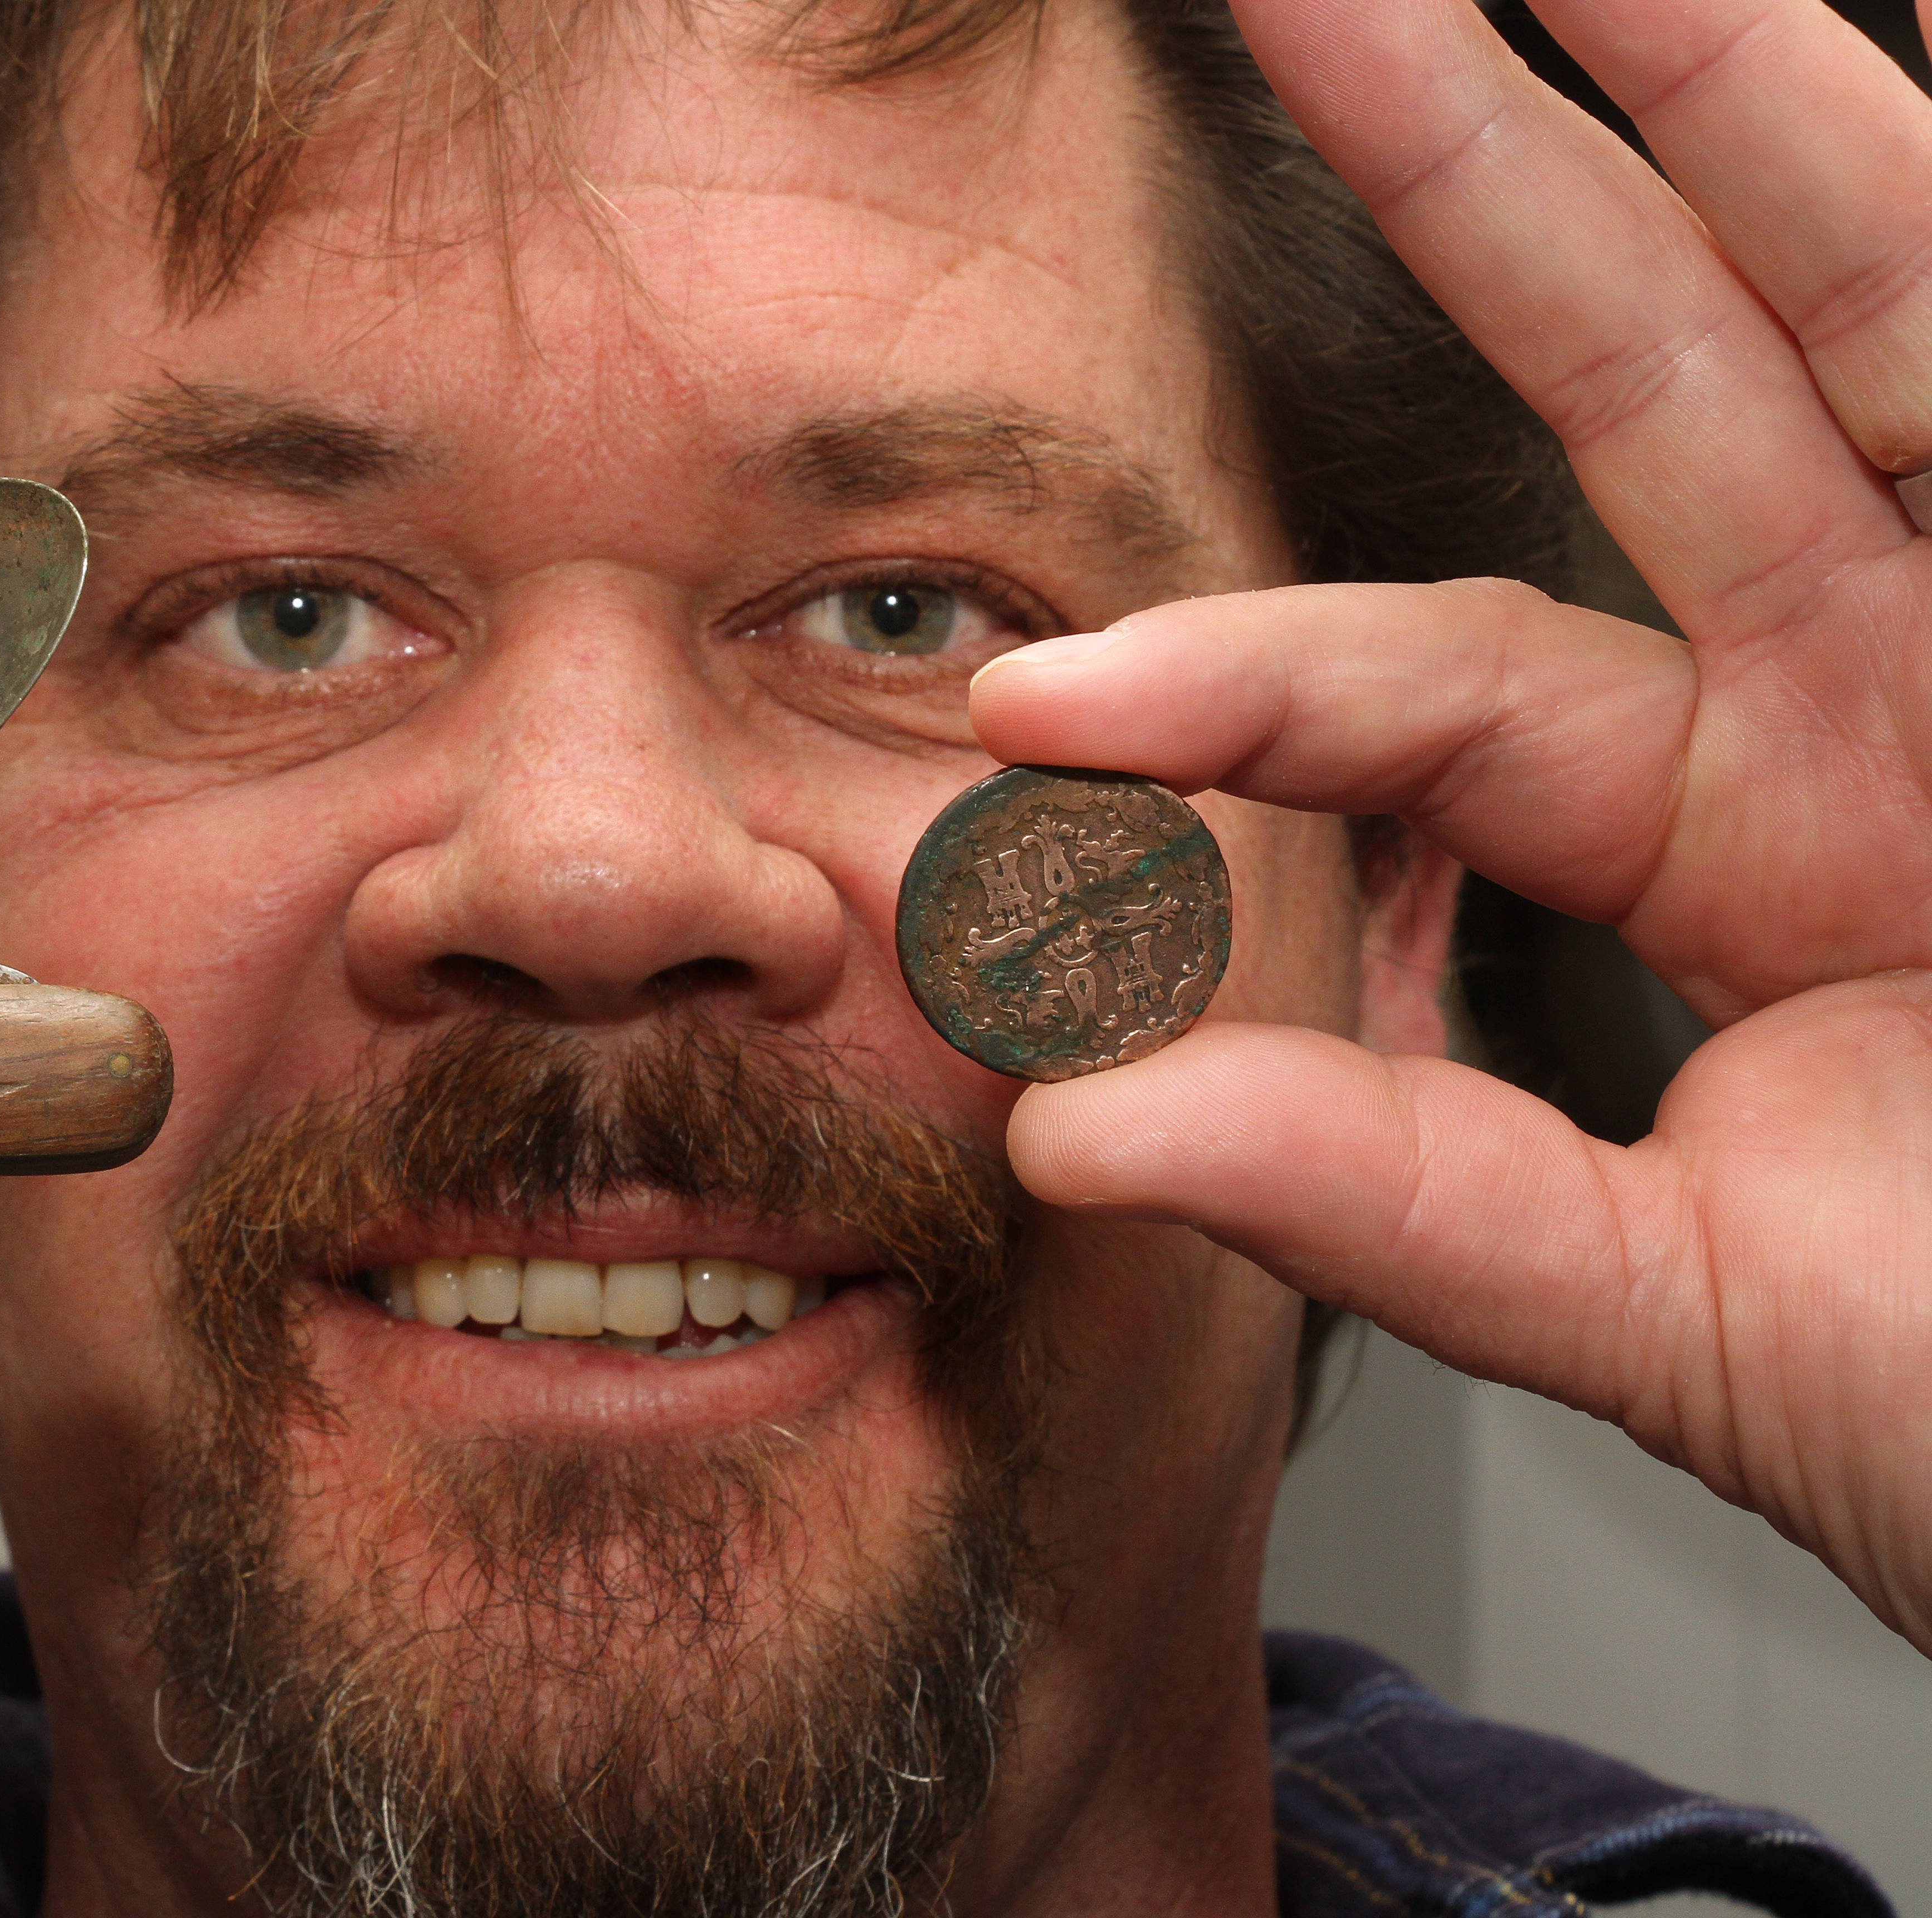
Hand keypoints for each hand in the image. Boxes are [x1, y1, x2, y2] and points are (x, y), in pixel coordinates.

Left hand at [968, 0, 1931, 1650]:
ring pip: (1877, 291)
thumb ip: (1399, 1207)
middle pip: (1647, 371)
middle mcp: (1886, 689)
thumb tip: (1070, 1132)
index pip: (1442, 688)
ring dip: (1742, 91)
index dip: (1241, 679)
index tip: (1024, 714)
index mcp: (1740, 839)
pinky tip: (1886, 47)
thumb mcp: (1685, 1321)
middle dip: (1477, 175)